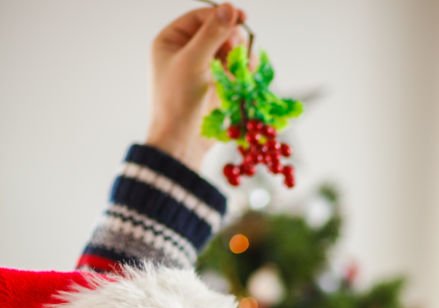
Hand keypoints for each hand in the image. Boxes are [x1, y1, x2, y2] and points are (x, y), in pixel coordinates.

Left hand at [146, 4, 246, 169]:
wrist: (181, 144)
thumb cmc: (177, 102)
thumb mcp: (192, 63)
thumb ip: (211, 34)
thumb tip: (229, 9)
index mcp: (171, 41)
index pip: (199, 18)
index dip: (221, 15)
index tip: (242, 17)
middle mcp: (185, 53)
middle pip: (217, 32)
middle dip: (232, 39)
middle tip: (239, 49)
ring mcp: (202, 71)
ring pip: (228, 52)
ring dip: (240, 55)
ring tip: (244, 65)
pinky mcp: (215, 88)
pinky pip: (233, 70)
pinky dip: (242, 70)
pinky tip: (247, 74)